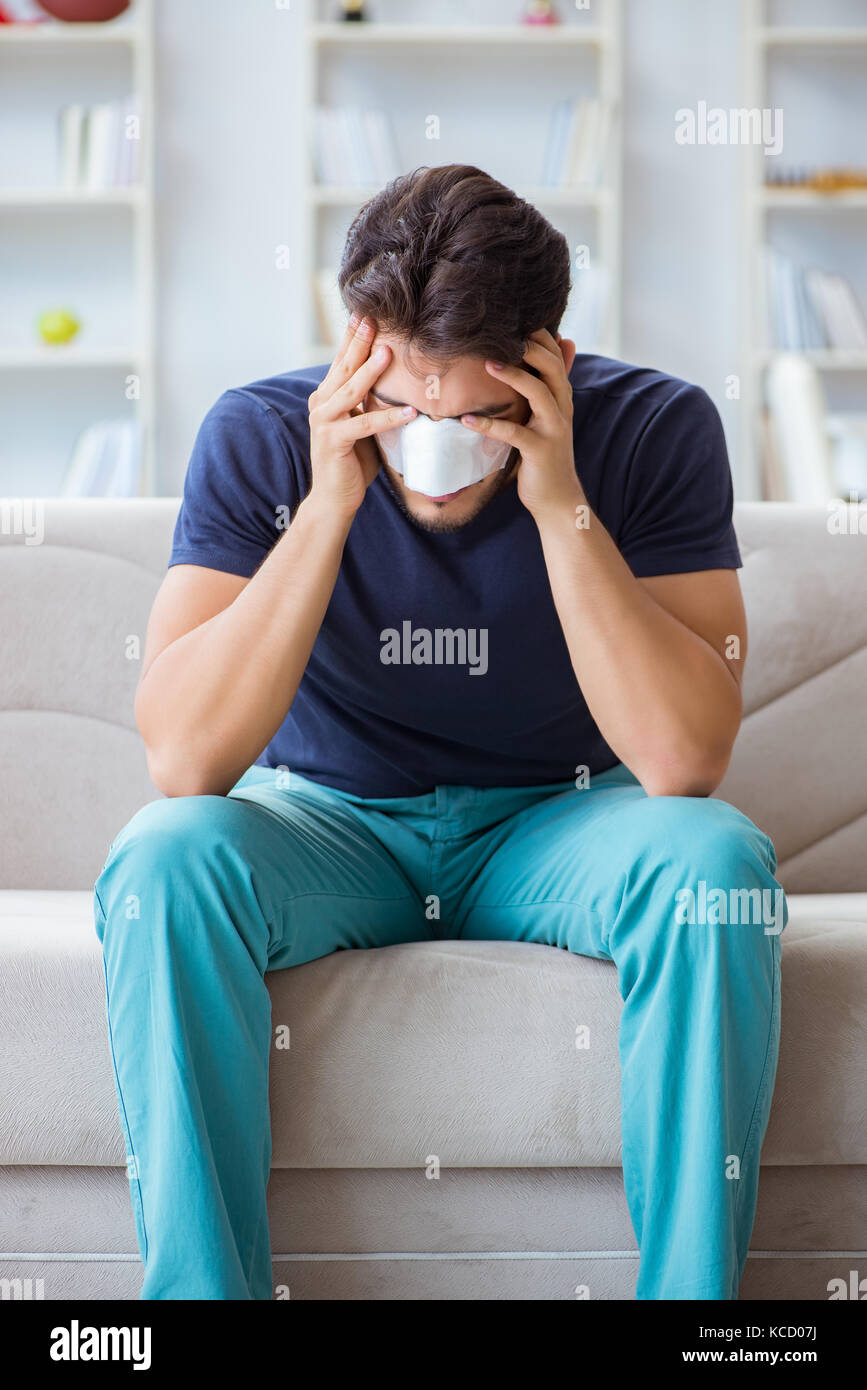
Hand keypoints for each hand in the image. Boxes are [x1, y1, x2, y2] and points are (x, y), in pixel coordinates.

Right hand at [307, 314, 416, 519]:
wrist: (334, 497)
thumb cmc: (352, 461)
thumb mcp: (363, 424)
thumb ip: (371, 403)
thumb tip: (400, 383)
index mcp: (327, 396)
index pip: (342, 360)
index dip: (354, 337)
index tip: (367, 312)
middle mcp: (321, 404)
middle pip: (344, 367)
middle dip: (359, 341)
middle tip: (373, 317)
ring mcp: (324, 422)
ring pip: (351, 390)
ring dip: (370, 371)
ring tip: (389, 353)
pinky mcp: (334, 441)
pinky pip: (364, 425)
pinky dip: (387, 418)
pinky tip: (409, 413)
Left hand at [459, 329, 580, 524]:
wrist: (558, 498)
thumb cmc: (545, 455)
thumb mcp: (548, 419)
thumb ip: (547, 388)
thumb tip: (555, 350)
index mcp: (562, 399)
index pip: (556, 357)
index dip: (540, 336)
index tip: (515, 318)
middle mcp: (562, 410)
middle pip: (552, 368)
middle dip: (530, 348)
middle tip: (503, 333)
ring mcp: (553, 430)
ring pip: (538, 393)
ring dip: (513, 376)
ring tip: (487, 363)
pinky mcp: (539, 451)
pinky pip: (514, 434)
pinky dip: (490, 426)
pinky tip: (469, 420)